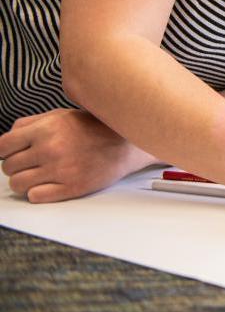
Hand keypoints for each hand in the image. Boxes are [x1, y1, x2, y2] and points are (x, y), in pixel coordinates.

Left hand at [0, 109, 156, 202]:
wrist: (127, 144)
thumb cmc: (96, 128)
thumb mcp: (62, 115)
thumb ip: (31, 123)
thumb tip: (8, 137)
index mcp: (47, 129)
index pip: (3, 146)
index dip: (6, 151)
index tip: (14, 152)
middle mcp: (51, 149)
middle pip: (8, 167)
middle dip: (16, 165)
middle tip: (31, 163)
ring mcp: (61, 170)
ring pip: (18, 184)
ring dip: (24, 181)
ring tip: (39, 175)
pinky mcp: (71, 187)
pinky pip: (35, 196)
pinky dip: (38, 192)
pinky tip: (49, 183)